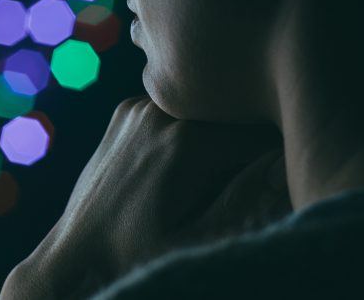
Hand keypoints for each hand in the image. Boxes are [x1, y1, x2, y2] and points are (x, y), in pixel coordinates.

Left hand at [0, 97, 289, 298]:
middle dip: (248, 147)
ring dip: (219, 140)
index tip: (280, 181)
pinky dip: (190, 136)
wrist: (74, 255)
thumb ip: (247, 201)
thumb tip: (288, 164)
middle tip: (243, 187)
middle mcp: (160, 110)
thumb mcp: (195, 243)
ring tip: (207, 186)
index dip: (280, 156)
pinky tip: (181, 176)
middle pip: (233, 117)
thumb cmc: (135, 257)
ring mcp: (138, 107)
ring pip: (206, 114)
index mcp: (187, 139)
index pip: (264, 131)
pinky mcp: (126, 113)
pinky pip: (177, 114)